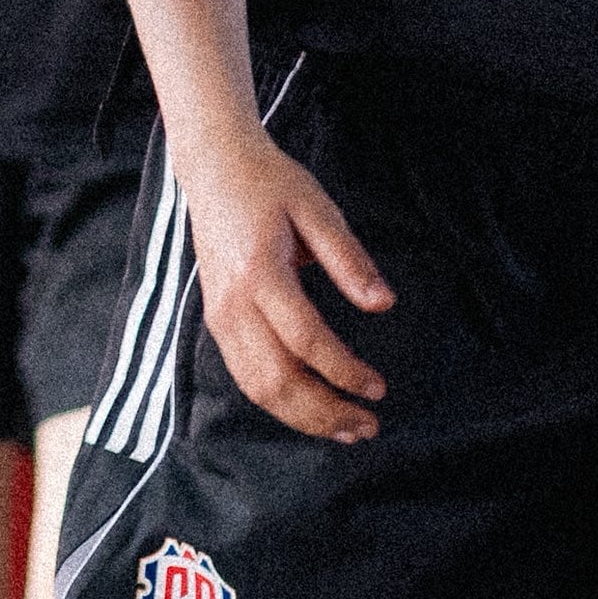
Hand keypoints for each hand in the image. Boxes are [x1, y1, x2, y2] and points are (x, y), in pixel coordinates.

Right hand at [177, 128, 393, 442]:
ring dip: (302, 417)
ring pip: (257, 387)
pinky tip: (309, 408)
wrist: (213, 168)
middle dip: (324, 412)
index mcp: (260, 273)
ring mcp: (219, 316)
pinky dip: (279, 402)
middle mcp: (233, 303)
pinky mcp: (216, 321)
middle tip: (367, 426)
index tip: (379, 388)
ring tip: (344, 430)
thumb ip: (349, 260)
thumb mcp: (318, 209)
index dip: (344, 371)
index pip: (306, 339)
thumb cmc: (270, 184)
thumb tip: (383, 305)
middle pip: (277, 379)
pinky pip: (245, 377)